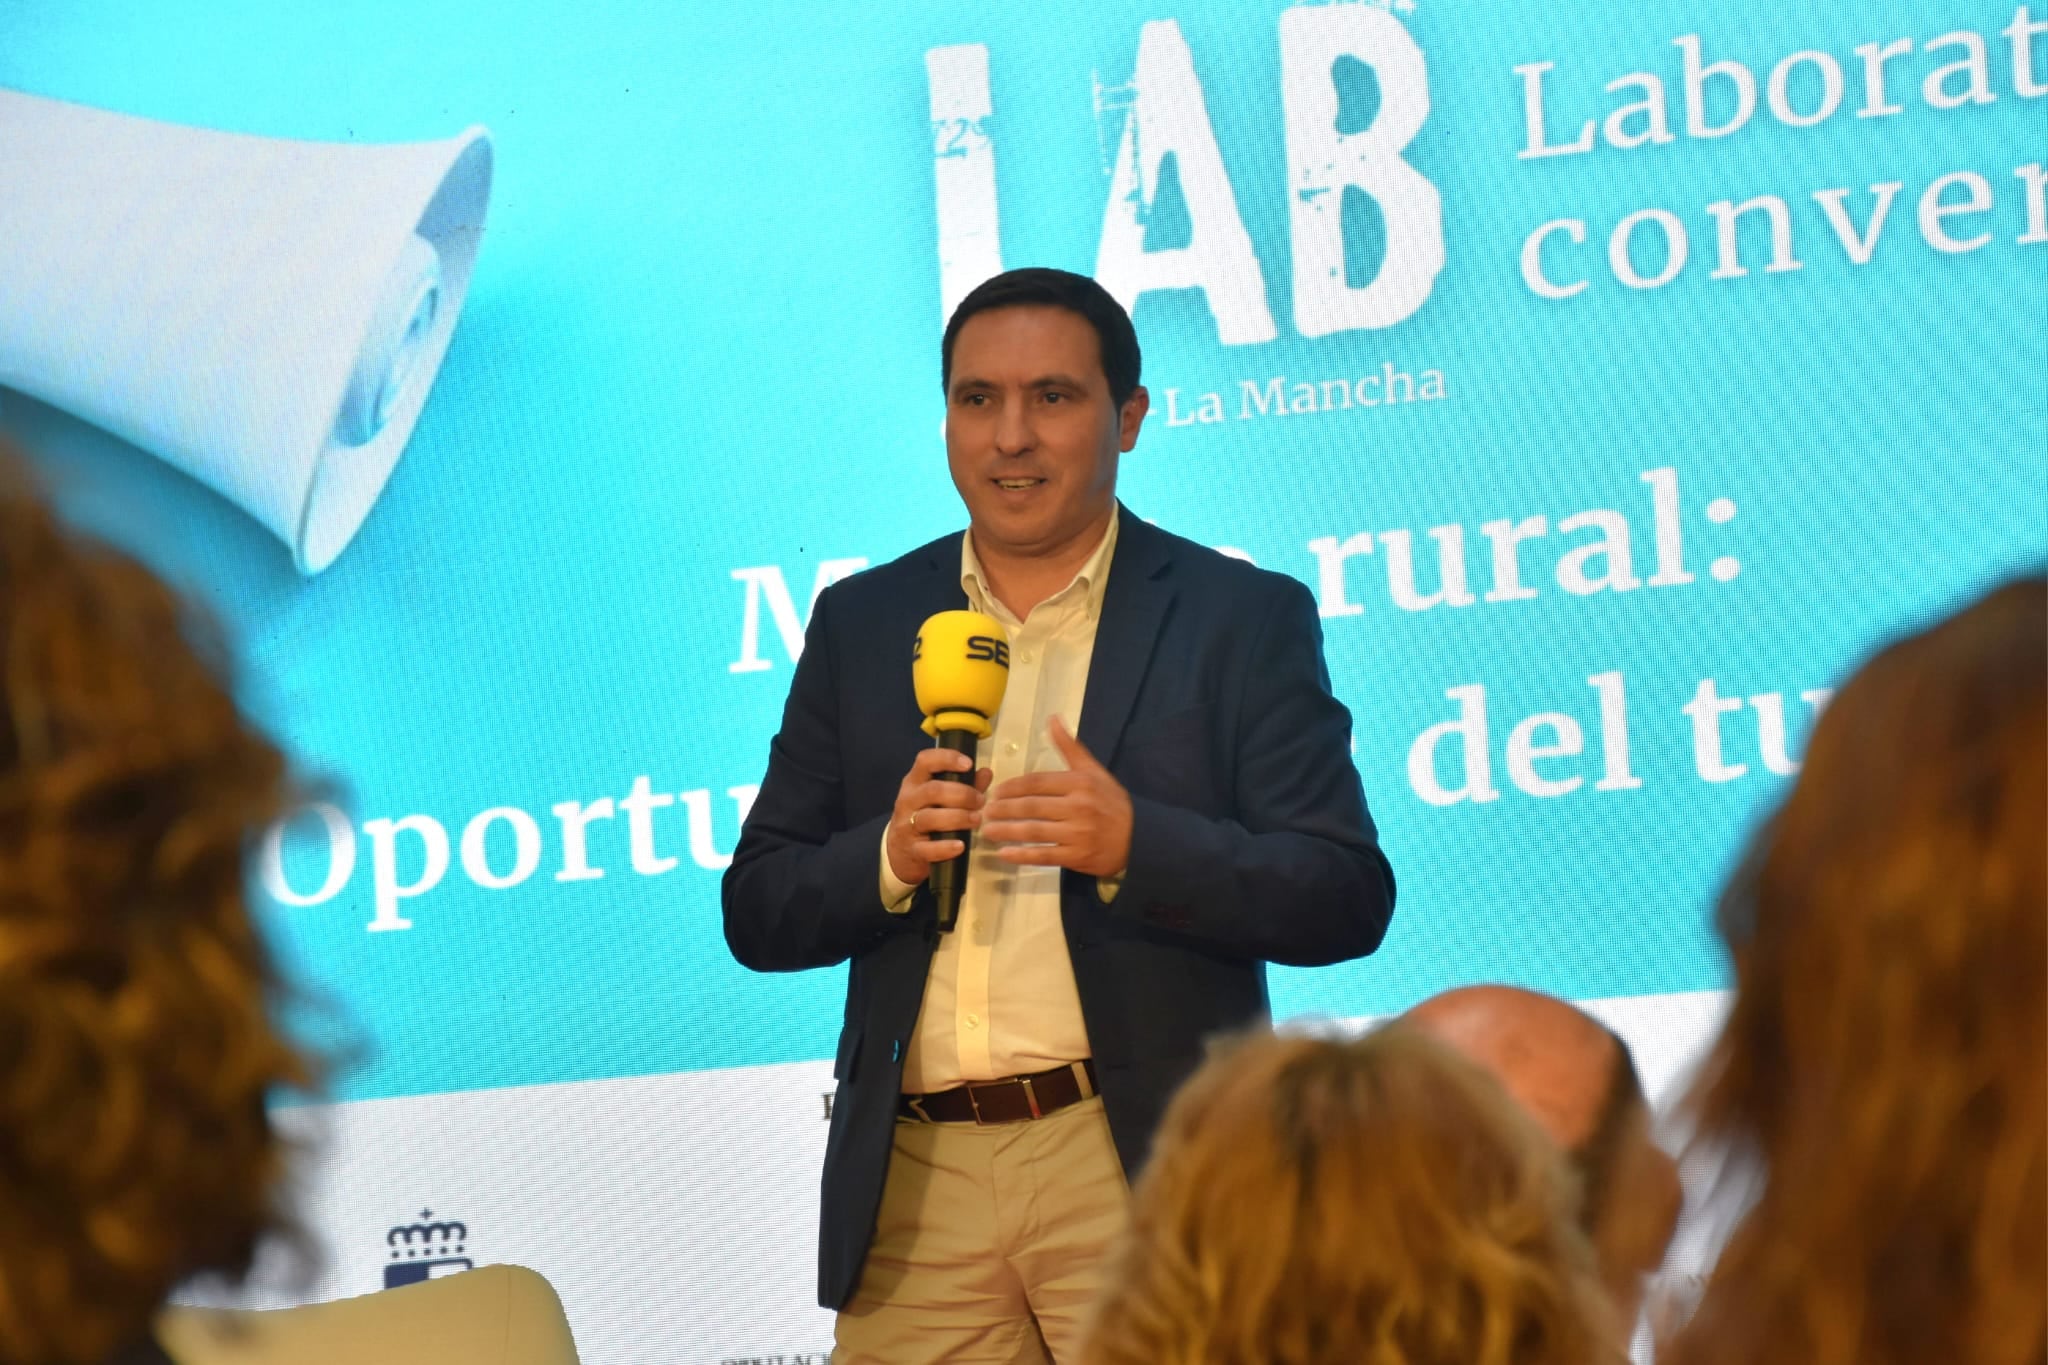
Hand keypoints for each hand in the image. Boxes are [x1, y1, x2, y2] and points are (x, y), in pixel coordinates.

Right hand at [885, 746, 993, 885]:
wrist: (900, 851)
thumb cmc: (926, 817)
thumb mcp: (940, 799)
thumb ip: (964, 785)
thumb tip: (986, 772)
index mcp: (915, 782)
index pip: (925, 761)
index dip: (947, 758)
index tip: (968, 764)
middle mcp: (908, 800)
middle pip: (932, 790)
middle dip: (961, 794)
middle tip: (980, 801)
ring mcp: (907, 825)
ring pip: (929, 818)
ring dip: (958, 818)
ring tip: (976, 820)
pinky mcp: (912, 849)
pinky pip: (928, 848)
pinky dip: (946, 847)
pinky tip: (961, 845)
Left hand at [982, 716, 1131, 878]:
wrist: (1138, 837)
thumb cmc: (1111, 801)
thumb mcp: (1093, 770)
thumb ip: (1069, 746)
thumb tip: (1052, 718)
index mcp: (1079, 783)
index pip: (1037, 782)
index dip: (1012, 787)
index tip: (996, 791)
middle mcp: (1078, 807)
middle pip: (1032, 807)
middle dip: (1004, 809)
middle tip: (984, 811)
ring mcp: (1077, 833)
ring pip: (1034, 831)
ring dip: (1007, 832)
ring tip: (987, 830)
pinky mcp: (1077, 856)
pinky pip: (1044, 855)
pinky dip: (1022, 855)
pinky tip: (1004, 853)